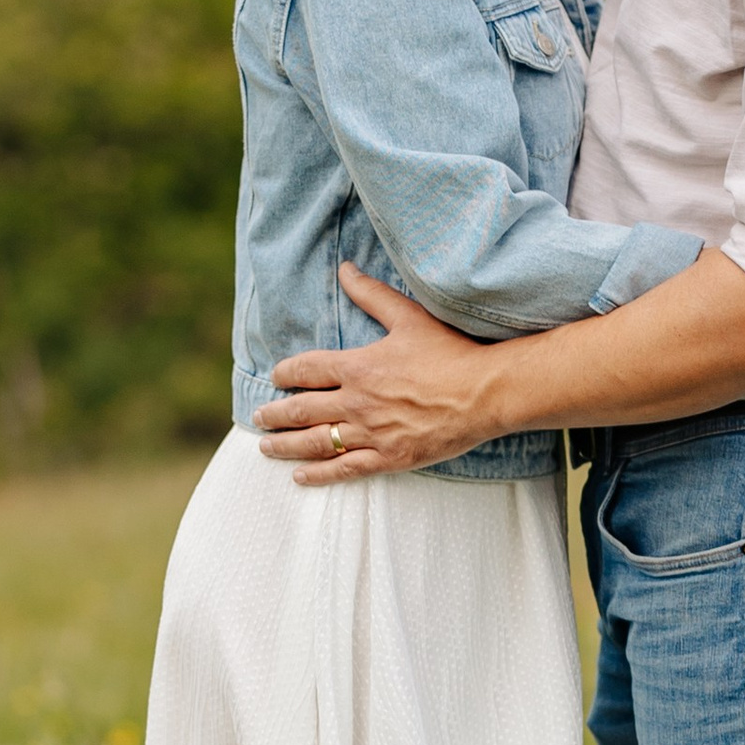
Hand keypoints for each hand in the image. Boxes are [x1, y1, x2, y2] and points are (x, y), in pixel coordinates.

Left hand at [255, 265, 490, 481]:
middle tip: (259, 416)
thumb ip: (372, 294)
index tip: (276, 377)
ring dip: (286, 445)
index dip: (285, 373)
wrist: (485, 393)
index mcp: (358, 366)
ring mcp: (371, 433)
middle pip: (302, 409)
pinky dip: (319, 474)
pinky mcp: (389, 458)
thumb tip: (345, 269)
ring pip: (316, 442)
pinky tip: (300, 475)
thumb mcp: (408, 317)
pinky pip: (344, 469)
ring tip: (266, 446)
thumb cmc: (450, 352)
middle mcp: (357, 402)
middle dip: (275, 414)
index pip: (306, 369)